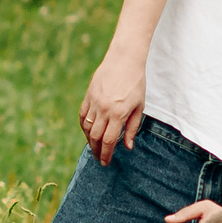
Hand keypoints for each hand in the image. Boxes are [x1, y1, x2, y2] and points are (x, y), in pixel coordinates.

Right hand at [79, 49, 146, 165]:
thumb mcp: (139, 106)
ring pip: (86, 127)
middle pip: (95, 137)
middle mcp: (104, 110)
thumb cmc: (136, 83)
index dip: (106, 154)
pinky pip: (82, 115)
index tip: (105, 162)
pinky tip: (87, 132)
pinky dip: (83, 126)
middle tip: (98, 158)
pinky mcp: (88, 95)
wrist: (124, 60)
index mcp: (118, 114)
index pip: (109, 141)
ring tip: (93, 147)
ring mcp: (94, 102)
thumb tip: (127, 146)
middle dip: (96, 150)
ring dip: (89, 140)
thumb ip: (132, 128)